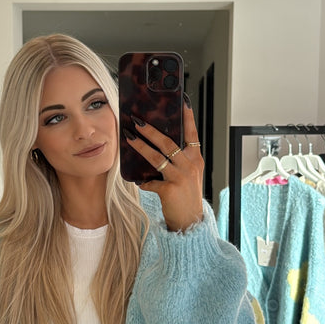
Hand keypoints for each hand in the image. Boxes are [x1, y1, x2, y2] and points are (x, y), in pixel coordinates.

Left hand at [125, 101, 204, 231]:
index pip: (192, 134)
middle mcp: (190, 165)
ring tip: (129, 137)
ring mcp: (180, 177)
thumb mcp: (189, 175)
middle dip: (150, 130)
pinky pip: (151, 182)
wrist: (190, 221)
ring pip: (157, 157)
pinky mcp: (169, 189)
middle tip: (137, 120)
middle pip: (168, 142)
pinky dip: (144, 182)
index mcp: (196, 159)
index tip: (184, 102)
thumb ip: (179, 161)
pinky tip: (140, 183)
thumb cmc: (187, 197)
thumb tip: (158, 147)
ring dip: (140, 146)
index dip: (188, 118)